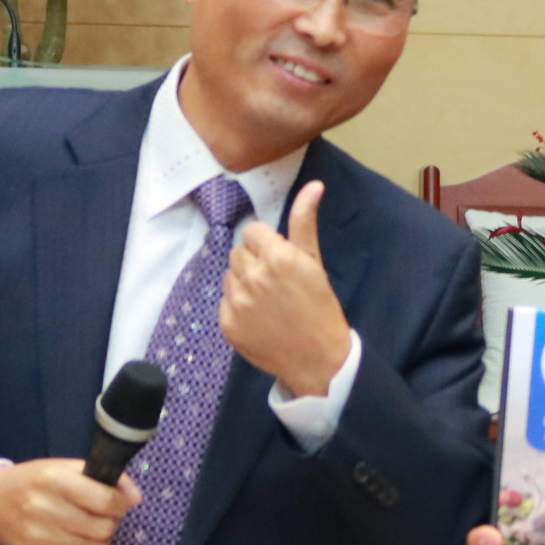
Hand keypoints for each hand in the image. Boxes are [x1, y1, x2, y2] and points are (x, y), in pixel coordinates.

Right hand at [0, 460, 142, 544]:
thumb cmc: (34, 482)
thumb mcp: (63, 468)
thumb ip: (100, 477)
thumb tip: (134, 496)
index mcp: (52, 479)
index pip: (104, 500)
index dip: (123, 503)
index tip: (125, 501)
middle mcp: (42, 508)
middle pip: (102, 528)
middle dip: (111, 522)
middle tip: (103, 516)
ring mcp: (36, 536)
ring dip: (100, 541)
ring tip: (90, 530)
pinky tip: (77, 544)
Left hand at [222, 182, 352, 397]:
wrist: (318, 359)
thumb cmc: (320, 308)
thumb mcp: (315, 262)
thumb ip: (305, 222)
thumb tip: (314, 185)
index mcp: (277, 257)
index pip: (253, 232)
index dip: (267, 244)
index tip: (281, 261)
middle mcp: (253, 277)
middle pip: (238, 252)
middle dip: (254, 262)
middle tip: (276, 283)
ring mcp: (238, 302)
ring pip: (229, 276)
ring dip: (244, 283)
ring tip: (268, 301)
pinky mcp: (228, 324)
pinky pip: (224, 301)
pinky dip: (238, 307)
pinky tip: (259, 318)